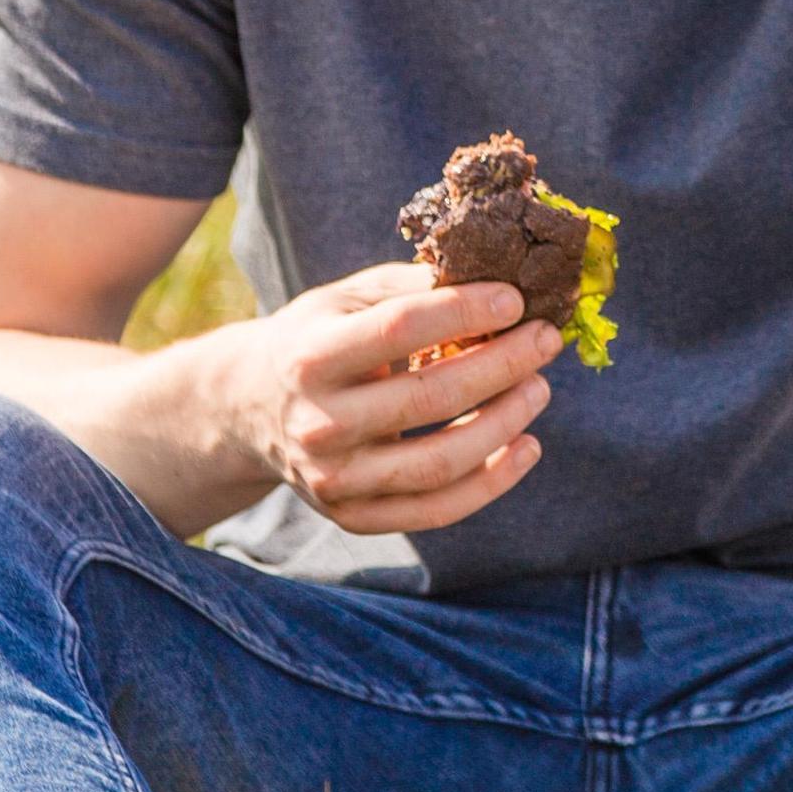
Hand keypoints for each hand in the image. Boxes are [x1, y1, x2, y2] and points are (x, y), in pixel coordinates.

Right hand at [209, 262, 566, 534]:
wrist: (247, 407)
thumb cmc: (315, 340)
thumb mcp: (344, 299)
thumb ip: (410, 287)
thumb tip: (493, 277)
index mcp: (310, 357)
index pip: (400, 329)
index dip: (465, 311)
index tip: (515, 299)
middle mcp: (318, 423)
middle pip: (430, 398)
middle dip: (502, 365)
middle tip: (545, 339)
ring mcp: (333, 478)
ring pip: (440, 463)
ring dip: (506, 423)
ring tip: (539, 387)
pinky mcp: (351, 515)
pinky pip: (436, 510)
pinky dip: (492, 482)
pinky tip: (526, 445)